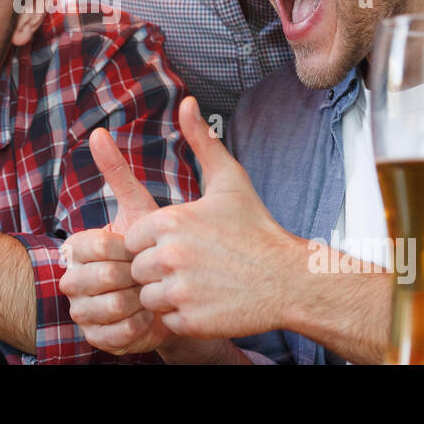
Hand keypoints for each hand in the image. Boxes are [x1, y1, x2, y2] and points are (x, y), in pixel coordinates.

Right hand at [59, 127, 169, 355]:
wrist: (174, 295)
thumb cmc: (156, 248)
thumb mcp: (140, 209)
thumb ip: (117, 173)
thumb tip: (98, 132)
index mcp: (79, 247)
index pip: (92, 244)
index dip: (122, 248)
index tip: (142, 248)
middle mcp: (73, 279)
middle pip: (96, 278)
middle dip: (131, 276)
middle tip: (151, 274)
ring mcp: (82, 310)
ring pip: (102, 308)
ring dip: (134, 302)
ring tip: (152, 294)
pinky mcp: (96, 339)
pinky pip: (112, 335)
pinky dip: (136, 326)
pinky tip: (151, 316)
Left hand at [126, 96, 300, 338]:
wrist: (290, 278)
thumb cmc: (256, 229)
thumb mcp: (229, 180)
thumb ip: (201, 141)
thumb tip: (186, 102)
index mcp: (169, 222)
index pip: (134, 240)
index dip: (154, 244)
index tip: (183, 246)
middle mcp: (169, 255)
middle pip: (137, 270)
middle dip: (159, 272)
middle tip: (195, 268)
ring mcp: (179, 290)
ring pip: (148, 298)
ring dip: (167, 296)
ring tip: (201, 285)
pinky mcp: (189, 320)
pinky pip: (167, 321)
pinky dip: (183, 316)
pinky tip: (208, 302)